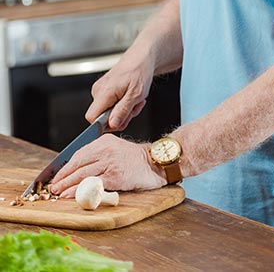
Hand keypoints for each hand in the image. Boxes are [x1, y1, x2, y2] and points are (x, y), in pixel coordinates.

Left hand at [50, 135, 165, 197]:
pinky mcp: (115, 176)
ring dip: (67, 186)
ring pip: (82, 175)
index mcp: (104, 142)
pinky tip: (72, 196)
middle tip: (53, 187)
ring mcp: (110, 163)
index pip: (78, 154)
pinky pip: (93, 184)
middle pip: (78, 164)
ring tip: (59, 193)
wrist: (155, 163)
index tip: (57, 176)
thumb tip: (78, 170)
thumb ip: (99, 156)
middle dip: (63, 177)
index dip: (66, 167)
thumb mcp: (115, 150)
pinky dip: (79, 191)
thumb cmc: (135, 159)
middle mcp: (106, 150)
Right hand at [85, 50, 153, 131]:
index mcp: (104, 92)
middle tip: (135, 107)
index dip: (105, 124)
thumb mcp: (136, 94)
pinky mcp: (105, 90)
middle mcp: (98, 91)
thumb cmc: (140, 71)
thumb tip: (112, 125)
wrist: (142, 57)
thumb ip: (123, 110)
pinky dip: (123, 104)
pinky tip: (131, 96)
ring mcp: (100, 90)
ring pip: (108, 112)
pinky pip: (110, 105)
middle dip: (120, 117)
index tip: (122, 120)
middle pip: (102, 117)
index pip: (91, 118)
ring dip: (124, 110)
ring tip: (136, 99)